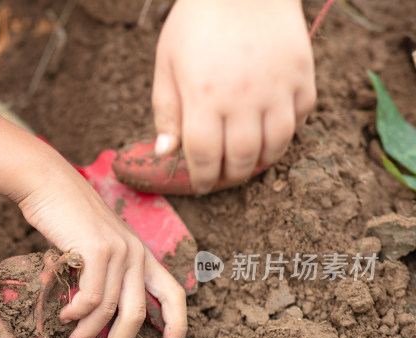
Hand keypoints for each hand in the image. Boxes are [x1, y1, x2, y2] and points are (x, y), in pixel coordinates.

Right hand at [0, 101, 186, 337]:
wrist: (48, 184)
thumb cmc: (66, 219)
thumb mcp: (94, 248)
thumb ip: (103, 277)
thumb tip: (94, 320)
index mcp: (141, 255)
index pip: (173, 293)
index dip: (178, 325)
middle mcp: (137, 253)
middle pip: (137, 314)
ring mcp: (119, 250)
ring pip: (108, 310)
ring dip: (87, 336)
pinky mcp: (97, 249)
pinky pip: (90, 296)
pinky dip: (76, 314)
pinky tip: (62, 317)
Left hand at [152, 0, 315, 192]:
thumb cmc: (197, 22)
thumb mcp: (167, 63)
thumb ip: (166, 110)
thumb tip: (166, 153)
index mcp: (204, 97)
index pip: (203, 157)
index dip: (201, 178)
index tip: (201, 184)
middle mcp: (243, 98)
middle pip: (241, 159)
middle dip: (230, 177)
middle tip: (223, 179)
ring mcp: (277, 87)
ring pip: (276, 146)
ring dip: (261, 162)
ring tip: (248, 163)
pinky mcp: (303, 75)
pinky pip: (300, 118)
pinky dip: (288, 133)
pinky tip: (272, 134)